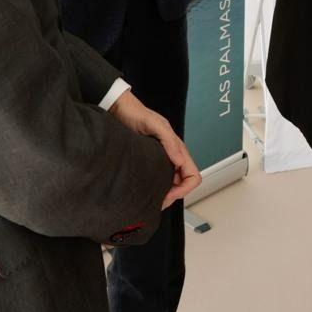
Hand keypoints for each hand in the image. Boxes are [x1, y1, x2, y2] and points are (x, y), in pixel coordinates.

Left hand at [109, 91, 200, 209]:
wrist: (118, 109)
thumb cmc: (136, 113)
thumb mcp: (154, 124)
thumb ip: (169, 141)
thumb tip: (179, 161)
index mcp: (177, 147)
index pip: (192, 175)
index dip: (185, 189)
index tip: (170, 195)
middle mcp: (172, 155)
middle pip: (184, 182)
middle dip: (175, 195)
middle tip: (159, 202)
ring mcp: (161, 158)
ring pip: (172, 182)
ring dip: (167, 193)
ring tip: (153, 199)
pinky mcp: (149, 161)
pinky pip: (159, 178)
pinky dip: (157, 187)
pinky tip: (147, 190)